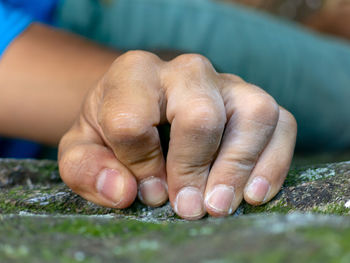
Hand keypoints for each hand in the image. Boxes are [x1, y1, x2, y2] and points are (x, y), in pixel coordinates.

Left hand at [58, 51, 296, 219]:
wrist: (141, 108)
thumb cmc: (112, 131)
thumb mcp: (82, 150)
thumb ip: (87, 169)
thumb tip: (125, 192)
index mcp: (134, 73)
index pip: (132, 120)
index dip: (137, 164)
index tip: (147, 190)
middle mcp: (186, 70)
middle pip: (200, 114)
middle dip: (193, 170)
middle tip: (189, 209)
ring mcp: (227, 83)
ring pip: (254, 113)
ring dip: (239, 168)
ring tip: (220, 205)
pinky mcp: (255, 101)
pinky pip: (282, 124)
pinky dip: (274, 162)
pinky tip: (254, 193)